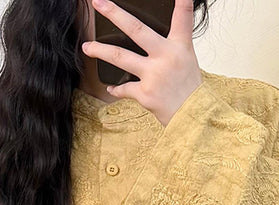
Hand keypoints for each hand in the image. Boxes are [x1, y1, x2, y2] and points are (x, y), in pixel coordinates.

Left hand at [81, 0, 203, 126]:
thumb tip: (151, 39)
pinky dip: (117, 89)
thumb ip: (171, 45)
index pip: (183, 18)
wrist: (192, 118)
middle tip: (98, 3)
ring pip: (120, 57)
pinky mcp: (144, 93)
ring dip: (100, 51)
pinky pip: (124, 89)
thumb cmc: (189, 89)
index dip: (181, 3)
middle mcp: (166, 57)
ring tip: (86, 47)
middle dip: (115, 14)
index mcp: (180, 46)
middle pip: (136, 29)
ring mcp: (153, 75)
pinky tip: (111, 88)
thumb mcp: (187, 60)